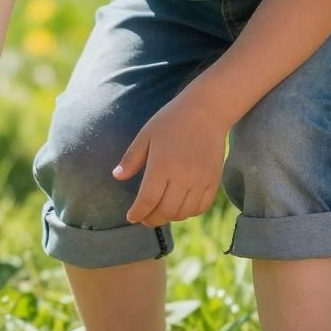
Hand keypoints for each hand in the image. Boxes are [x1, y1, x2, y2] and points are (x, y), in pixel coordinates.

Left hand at [112, 84, 228, 228]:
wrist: (206, 110)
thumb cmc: (171, 120)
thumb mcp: (146, 135)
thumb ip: (131, 159)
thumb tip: (117, 177)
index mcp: (162, 166)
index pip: (147, 201)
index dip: (137, 213)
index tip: (131, 216)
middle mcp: (182, 176)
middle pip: (165, 211)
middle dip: (151, 220)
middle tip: (144, 219)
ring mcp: (200, 180)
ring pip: (183, 212)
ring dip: (170, 217)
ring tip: (161, 212)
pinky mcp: (214, 180)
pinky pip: (202, 207)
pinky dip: (189, 212)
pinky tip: (180, 207)